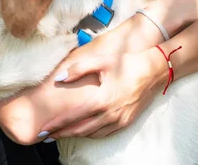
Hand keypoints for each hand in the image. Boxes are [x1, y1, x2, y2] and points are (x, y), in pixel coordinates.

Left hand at [39, 48, 166, 140]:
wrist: (154, 70)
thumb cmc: (127, 63)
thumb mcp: (101, 61)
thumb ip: (77, 68)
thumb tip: (58, 78)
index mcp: (102, 99)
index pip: (74, 116)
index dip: (57, 124)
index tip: (42, 129)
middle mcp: (111, 113)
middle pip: (81, 129)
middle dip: (61, 134)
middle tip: (45, 136)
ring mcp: (120, 120)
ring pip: (93, 134)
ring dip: (76, 135)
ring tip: (61, 134)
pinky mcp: (127, 122)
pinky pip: (105, 133)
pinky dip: (91, 134)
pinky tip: (83, 131)